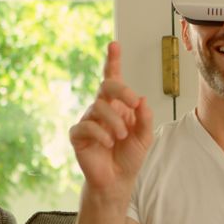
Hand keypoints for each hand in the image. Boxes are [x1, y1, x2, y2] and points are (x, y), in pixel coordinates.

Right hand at [69, 41, 153, 191]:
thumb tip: (142, 99)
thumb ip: (144, 117)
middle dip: (122, 90)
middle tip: (134, 103)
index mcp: (119, 104)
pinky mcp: (78, 135)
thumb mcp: (145, 136)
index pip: (114, 78)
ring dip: (114, 121)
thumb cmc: (130, 154)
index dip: (113, 61)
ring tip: (121, 136)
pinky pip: (86, 126)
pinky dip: (100, 133)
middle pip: (107, 86)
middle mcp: (102, 107)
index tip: (114, 45)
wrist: (118, 179)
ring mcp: (89, 120)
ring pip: (99, 107)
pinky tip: (108, 142)